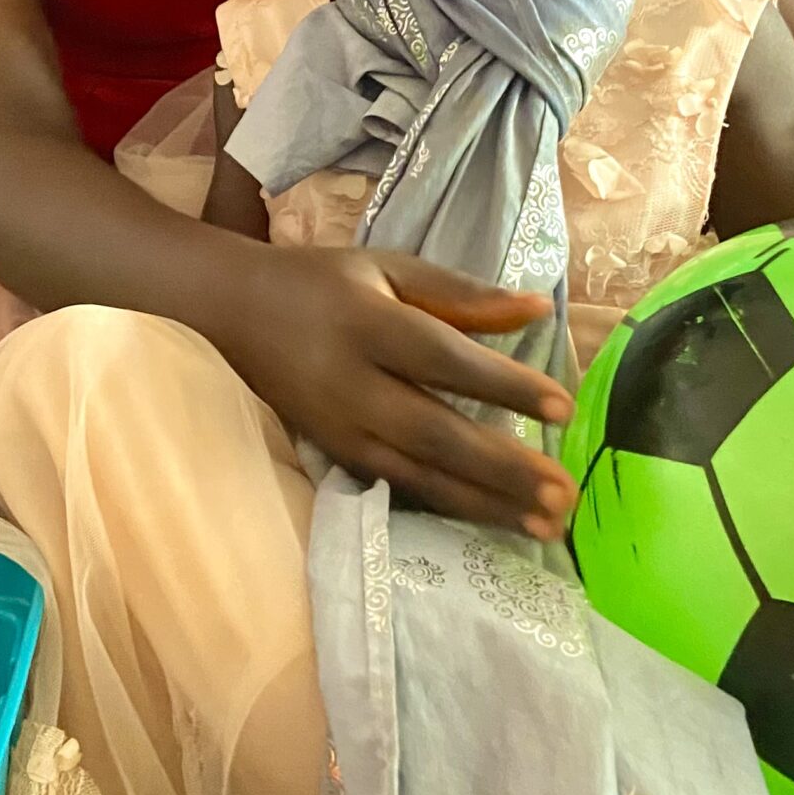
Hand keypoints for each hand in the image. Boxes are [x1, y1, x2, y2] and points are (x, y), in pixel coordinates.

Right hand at [217, 247, 577, 536]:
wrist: (229, 314)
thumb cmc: (320, 284)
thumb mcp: (387, 268)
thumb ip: (462, 293)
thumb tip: (540, 307)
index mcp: (368, 325)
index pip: (446, 360)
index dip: (505, 386)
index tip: (564, 409)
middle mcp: (351, 386)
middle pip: (436, 434)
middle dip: (504, 470)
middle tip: (564, 494)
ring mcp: (338, 430)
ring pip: (418, 477)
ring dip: (485, 505)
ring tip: (545, 526)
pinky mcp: (333, 457)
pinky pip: (396, 489)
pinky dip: (446, 508)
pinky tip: (493, 521)